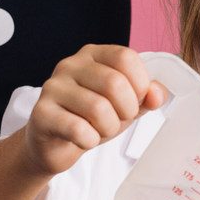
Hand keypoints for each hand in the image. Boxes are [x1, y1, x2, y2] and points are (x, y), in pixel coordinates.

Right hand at [21, 45, 166, 176]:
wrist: (54, 145)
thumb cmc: (90, 119)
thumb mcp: (123, 105)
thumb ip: (144, 97)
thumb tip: (158, 94)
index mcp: (92, 55)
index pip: (125, 57)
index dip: (140, 83)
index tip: (136, 101)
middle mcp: (70, 65)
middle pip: (113, 83)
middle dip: (126, 110)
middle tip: (119, 120)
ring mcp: (53, 87)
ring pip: (98, 108)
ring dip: (109, 127)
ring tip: (101, 130)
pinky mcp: (41, 113)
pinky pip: (78, 129)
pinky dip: (90, 140)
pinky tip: (85, 139)